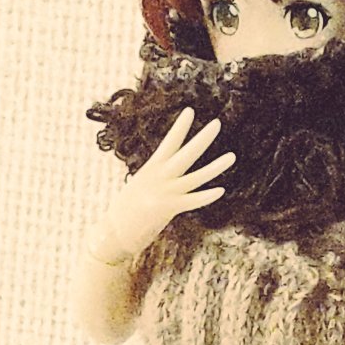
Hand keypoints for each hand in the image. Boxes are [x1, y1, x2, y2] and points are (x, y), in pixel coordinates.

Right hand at [105, 107, 233, 257]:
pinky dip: (205, 196)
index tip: (189, 110)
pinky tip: (220, 190)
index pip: (168, 143)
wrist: (112, 233)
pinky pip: (191, 201)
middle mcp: (158, 177)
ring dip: (216, 167)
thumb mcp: (140, 188)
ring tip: (232, 156)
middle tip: (217, 123)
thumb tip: (164, 175)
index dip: (180, 127)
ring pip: (196, 176)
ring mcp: (163, 192)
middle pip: (185, 154)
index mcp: (151, 169)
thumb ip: (154, 180)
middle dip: (202, 138)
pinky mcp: (166, 208)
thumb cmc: (125, 213)